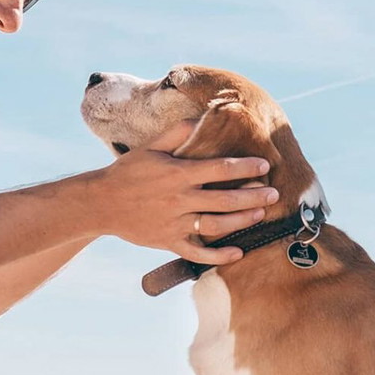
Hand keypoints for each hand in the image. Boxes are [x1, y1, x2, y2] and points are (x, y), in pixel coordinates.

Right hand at [91, 120, 277, 265]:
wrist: (101, 203)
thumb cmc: (127, 172)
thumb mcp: (150, 147)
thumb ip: (177, 133)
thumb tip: (201, 118)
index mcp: (178, 174)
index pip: (219, 169)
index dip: (245, 167)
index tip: (264, 166)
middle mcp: (179, 199)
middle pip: (224, 200)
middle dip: (253, 197)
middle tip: (273, 194)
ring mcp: (175, 223)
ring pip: (216, 226)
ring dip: (241, 221)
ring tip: (260, 214)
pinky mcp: (168, 242)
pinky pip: (197, 253)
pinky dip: (218, 256)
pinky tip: (238, 253)